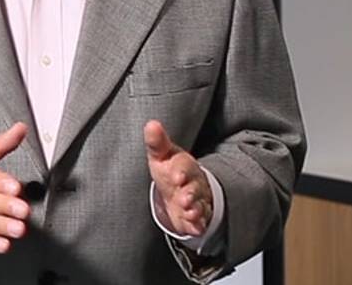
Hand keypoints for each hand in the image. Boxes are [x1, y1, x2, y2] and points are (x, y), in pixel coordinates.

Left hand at [145, 120, 212, 236]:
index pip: (184, 167)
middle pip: (194, 188)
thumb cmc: (170, 169)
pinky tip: (195, 227)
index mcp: (184, 166)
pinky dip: (198, 225)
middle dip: (190, 193)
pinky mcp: (197, 217)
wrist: (183, 188)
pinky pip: (200, 222)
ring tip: (189, 212)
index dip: (181, 171)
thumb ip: (157, 142)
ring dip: (195, 209)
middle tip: (184, 198)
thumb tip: (151, 124)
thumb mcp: (162, 155)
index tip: (176, 176)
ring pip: (199, 205)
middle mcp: (193, 183)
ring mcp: (197, 201)